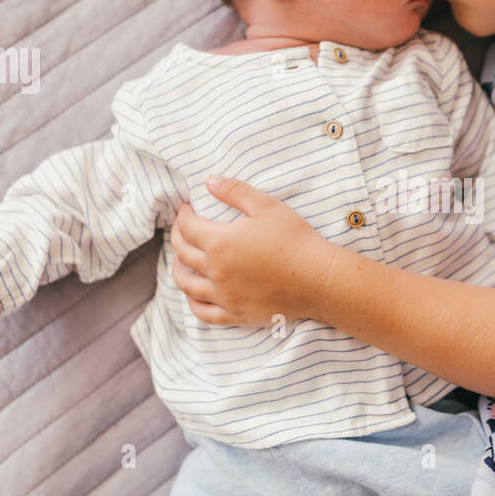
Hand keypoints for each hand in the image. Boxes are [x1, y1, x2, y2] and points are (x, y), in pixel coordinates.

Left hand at [169, 176, 333, 326]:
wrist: (317, 279)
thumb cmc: (295, 240)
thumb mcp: (266, 206)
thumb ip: (235, 191)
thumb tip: (210, 181)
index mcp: (220, 242)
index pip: (187, 227)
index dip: (183, 215)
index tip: (187, 209)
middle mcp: (216, 270)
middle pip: (183, 254)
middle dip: (177, 237)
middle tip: (181, 229)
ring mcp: (224, 295)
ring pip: (187, 285)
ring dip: (178, 270)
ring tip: (180, 262)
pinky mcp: (235, 314)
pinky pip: (203, 313)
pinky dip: (193, 303)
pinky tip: (194, 295)